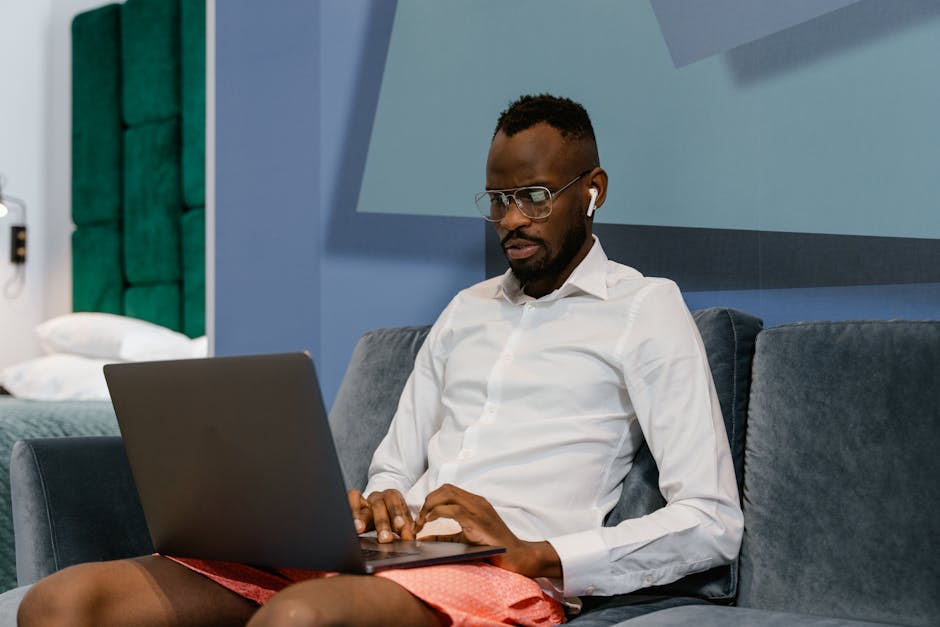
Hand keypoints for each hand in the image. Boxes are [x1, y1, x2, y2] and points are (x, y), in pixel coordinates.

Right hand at [347, 488, 414, 541]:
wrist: (380, 505)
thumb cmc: (392, 515)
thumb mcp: (401, 520)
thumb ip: (405, 529)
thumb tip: (408, 539)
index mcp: (392, 497)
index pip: (395, 502)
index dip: (397, 513)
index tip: (400, 525)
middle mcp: (377, 497)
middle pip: (379, 506)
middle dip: (382, 523)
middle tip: (385, 538)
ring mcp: (364, 501)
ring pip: (361, 506)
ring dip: (360, 517)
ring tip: (359, 529)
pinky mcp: (353, 503)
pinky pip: (350, 500)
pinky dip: (350, 509)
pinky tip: (350, 523)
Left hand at [414, 484, 561, 578]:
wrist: (517, 556)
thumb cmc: (493, 549)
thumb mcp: (465, 540)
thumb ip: (445, 537)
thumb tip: (423, 538)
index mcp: (475, 502)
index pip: (448, 490)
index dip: (431, 500)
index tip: (420, 517)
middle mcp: (476, 501)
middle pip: (445, 489)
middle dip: (427, 501)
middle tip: (418, 520)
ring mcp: (478, 509)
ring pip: (447, 494)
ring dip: (429, 506)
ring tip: (422, 521)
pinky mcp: (478, 520)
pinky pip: (454, 509)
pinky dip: (437, 512)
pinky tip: (430, 521)